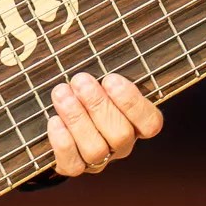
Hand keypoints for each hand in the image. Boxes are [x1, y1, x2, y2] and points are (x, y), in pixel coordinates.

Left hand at [45, 70, 161, 177]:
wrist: (63, 118)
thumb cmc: (89, 89)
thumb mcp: (102, 77)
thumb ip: (108, 64)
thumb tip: (97, 39)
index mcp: (137, 123)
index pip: (150, 123)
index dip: (133, 104)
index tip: (111, 79)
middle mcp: (122, 144)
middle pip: (120, 135)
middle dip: (98, 105)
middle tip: (80, 80)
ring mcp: (100, 159)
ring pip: (96, 150)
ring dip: (77, 119)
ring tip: (62, 94)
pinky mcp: (75, 166)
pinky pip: (72, 165)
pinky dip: (63, 143)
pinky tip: (55, 121)